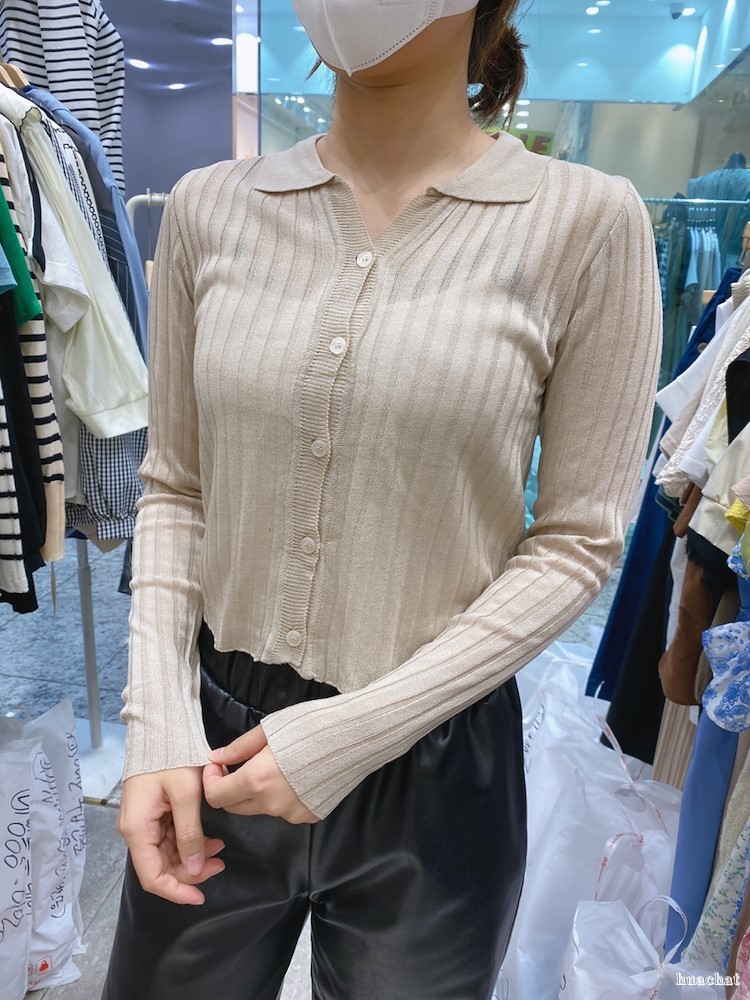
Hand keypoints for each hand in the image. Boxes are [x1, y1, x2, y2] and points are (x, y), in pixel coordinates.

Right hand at [118, 767, 225, 904]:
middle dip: (190, 872)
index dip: (176, 891)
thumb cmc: (171, 757)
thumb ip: (190, 833)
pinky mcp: (152, 816)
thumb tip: (197, 867)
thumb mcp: (185, 794)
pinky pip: (169, 839)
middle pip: (160, 868)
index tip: (200, 897)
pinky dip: (188, 843)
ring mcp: (143, 823)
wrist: (161, 730)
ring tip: (219, 848)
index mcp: (137, 829)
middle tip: (220, 863)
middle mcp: (135, 831)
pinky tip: (208, 838)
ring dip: (192, 857)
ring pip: (167, 855)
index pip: (152, 876)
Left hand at [203, 727, 318, 824]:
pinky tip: (297, 777)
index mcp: (256, 781)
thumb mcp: (269, 729)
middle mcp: (272, 804)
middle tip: (240, 765)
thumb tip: (216, 757)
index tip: (219, 765)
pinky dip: (283, 797)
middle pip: (235, 807)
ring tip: (275, 767)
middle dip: (230, 788)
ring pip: (261, 809)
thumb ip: (240, 748)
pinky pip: (285, 811)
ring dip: (257, 793)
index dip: (211, 780)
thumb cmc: (310, 726)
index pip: (216, 796)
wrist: (356, 738)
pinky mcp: (310, 817)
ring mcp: (292, 814)